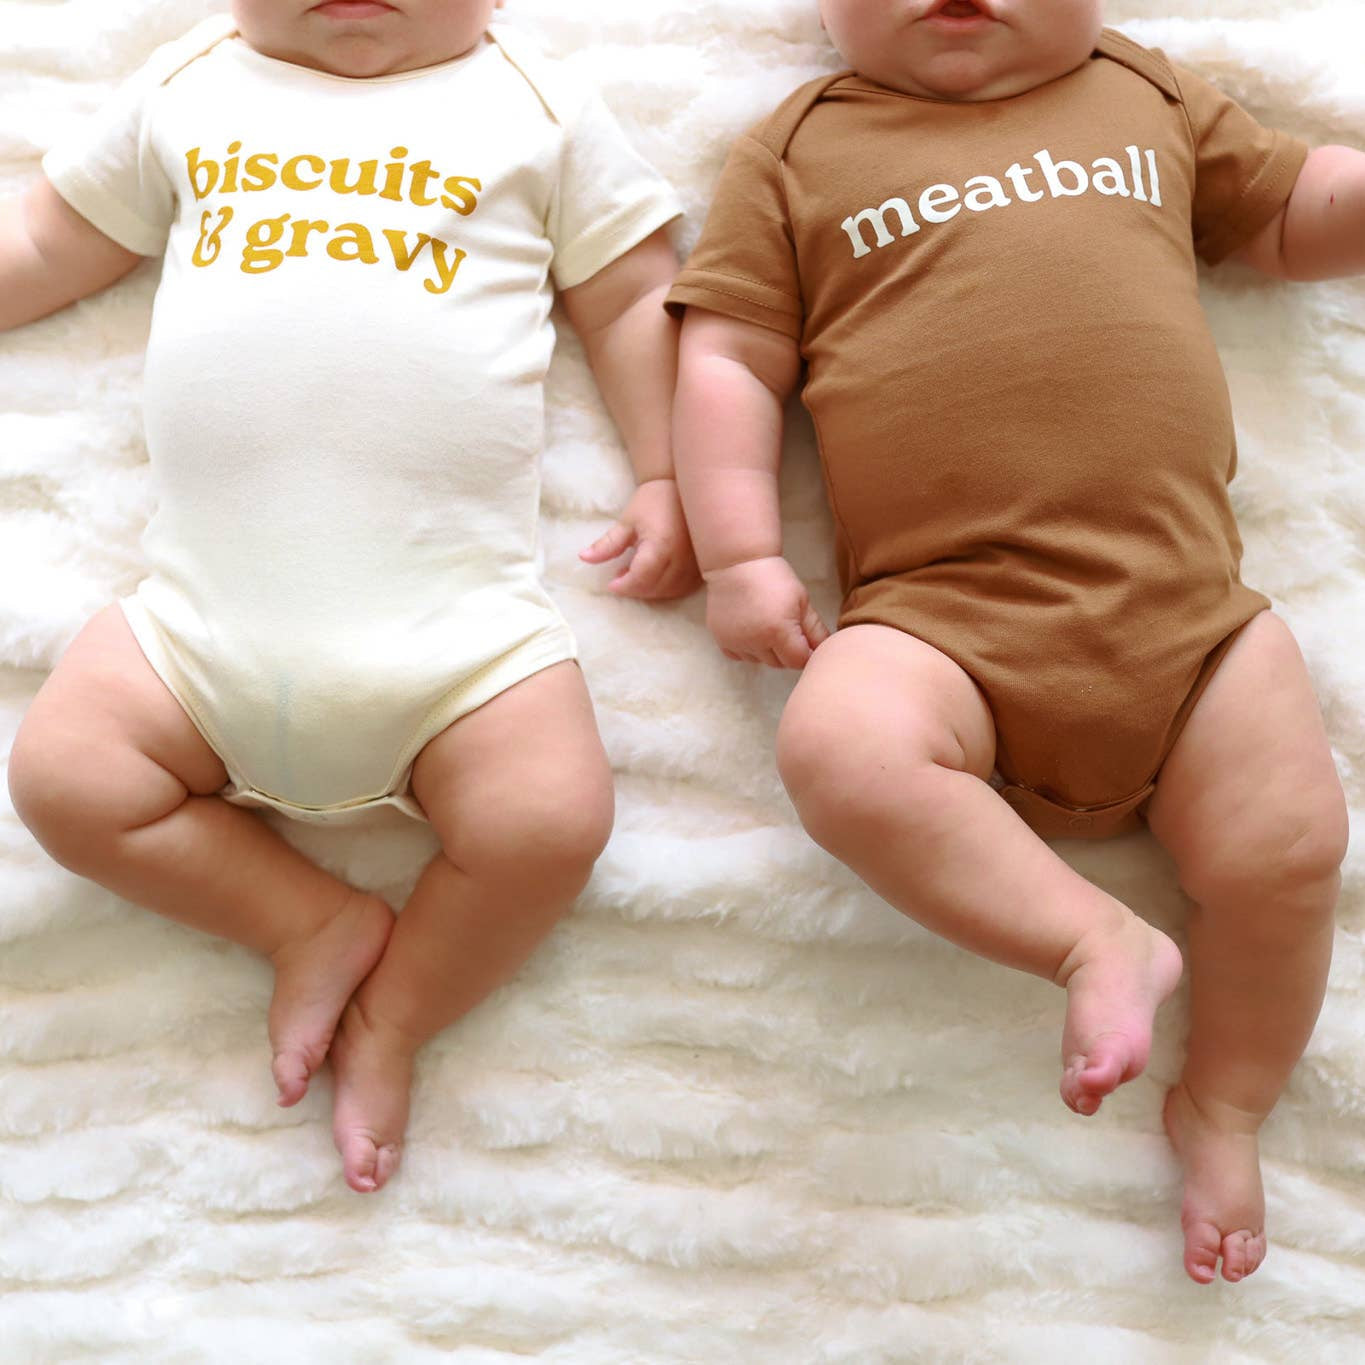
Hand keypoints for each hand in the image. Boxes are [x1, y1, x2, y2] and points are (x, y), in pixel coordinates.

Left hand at [580, 478, 702, 599]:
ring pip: (671, 591)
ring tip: (636, 576)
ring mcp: (696, 562)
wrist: (685, 487)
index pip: (641, 577)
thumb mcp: (627, 522)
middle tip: (620, 579)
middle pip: (655, 587)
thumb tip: (583, 558)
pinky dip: (668, 589)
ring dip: (650, 591)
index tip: (611, 583)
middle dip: (634, 589)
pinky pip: (685, 587)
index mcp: (661, 544)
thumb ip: (607, 544)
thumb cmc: (654, 501)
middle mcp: (682, 557)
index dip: (624, 585)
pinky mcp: (703, 564)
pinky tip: (655, 578)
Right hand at [704, 556, 828, 668]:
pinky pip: (740, 656)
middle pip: (779, 664)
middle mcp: (755, 641)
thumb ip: (816, 630)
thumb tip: (826, 651)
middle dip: (787, 651)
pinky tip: (751, 628)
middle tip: (787, 627)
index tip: (806, 640)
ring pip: (760, 661)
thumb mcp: (802, 600)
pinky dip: (748, 648)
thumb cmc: (774, 577)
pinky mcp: (721, 639)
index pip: (798, 661)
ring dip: (767, 651)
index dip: (806, 653)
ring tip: (767, 624)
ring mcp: (736, 642)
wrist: (737, 562)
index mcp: (778, 631)